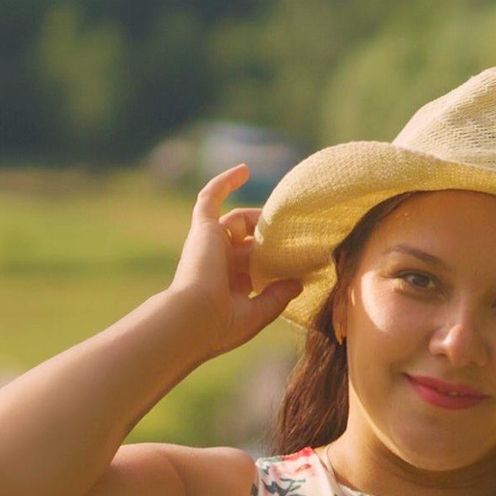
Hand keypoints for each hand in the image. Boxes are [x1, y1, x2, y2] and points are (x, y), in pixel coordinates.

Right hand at [166, 163, 305, 360]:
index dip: (275, 259)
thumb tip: (299, 281)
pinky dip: (225, 182)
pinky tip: (244, 170)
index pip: (256, 265)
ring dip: (258, 217)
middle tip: (298, 235)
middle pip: (249, 241)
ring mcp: (210, 244)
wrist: (194, 320)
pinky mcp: (204, 229)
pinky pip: (210, 197)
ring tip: (284, 214)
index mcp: (230, 285)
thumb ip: (278, 296)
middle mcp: (219, 263)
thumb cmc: (223, 326)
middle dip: (271, 238)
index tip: (301, 257)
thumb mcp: (259, 313)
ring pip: (236, 220)